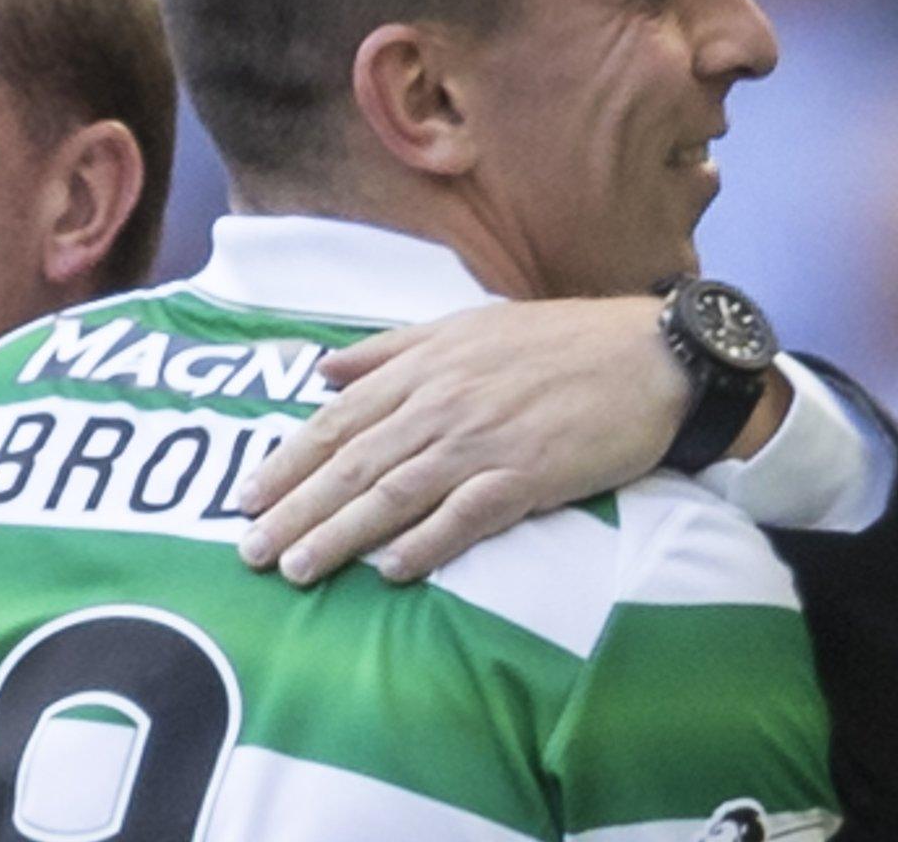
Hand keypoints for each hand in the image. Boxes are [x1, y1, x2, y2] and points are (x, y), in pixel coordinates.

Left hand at [236, 297, 693, 584]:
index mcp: (424, 367)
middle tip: (250, 553)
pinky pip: (466, 516)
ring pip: (395, 494)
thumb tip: (323, 369)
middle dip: (295, 511)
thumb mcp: (465, 326)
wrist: (652, 354)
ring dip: (340, 536)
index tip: (246, 500)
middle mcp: (442, 404)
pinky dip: (425, 544)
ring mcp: (485, 441)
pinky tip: (390, 570)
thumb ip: (390, 349)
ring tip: (297, 570)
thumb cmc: (559, 341)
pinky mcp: (528, 475)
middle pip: (353, 464)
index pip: (337, 421)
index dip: (287, 463)